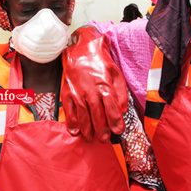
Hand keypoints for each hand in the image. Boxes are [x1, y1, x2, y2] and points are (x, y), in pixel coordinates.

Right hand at [63, 26, 128, 141]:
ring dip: (87, 128)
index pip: (111, 105)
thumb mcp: (116, 74)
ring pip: (83, 114)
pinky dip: (71, 122)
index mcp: (104, 84)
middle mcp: (90, 90)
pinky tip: (76, 131)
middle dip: (101, 129)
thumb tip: (123, 110)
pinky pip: (69, 110)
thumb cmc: (101, 63)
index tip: (118, 130)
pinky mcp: (67, 93)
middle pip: (97, 113)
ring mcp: (77, 92)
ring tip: (92, 138)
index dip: (115, 119)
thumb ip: (121, 93)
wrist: (80, 51)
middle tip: (105, 139)